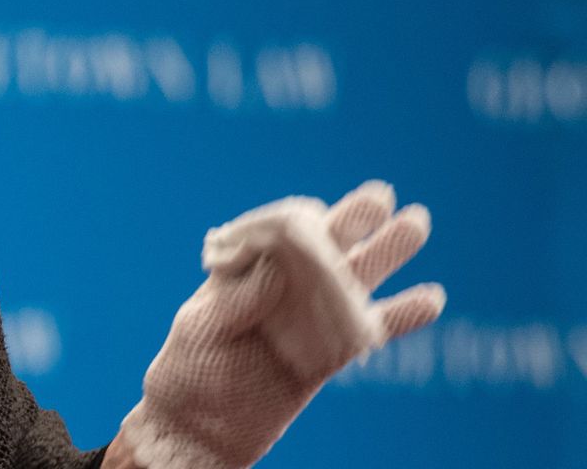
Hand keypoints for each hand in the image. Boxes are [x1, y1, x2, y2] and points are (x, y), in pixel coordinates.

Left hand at [117, 180, 445, 468]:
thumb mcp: (204, 326)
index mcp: (247, 272)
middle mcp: (282, 291)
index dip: (300, 221)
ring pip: (354, 282)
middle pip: (325, 249)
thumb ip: (241, 298)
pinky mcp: (328, 358)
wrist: (198, 427)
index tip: (310, 217)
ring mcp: (307, 322)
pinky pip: (369, 333)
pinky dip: (401, 317)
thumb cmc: (189, 368)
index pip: (280, 233)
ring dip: (386, 254)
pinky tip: (432, 298)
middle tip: (382, 195)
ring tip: (417, 222)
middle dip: (353, 220)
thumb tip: (279, 265)